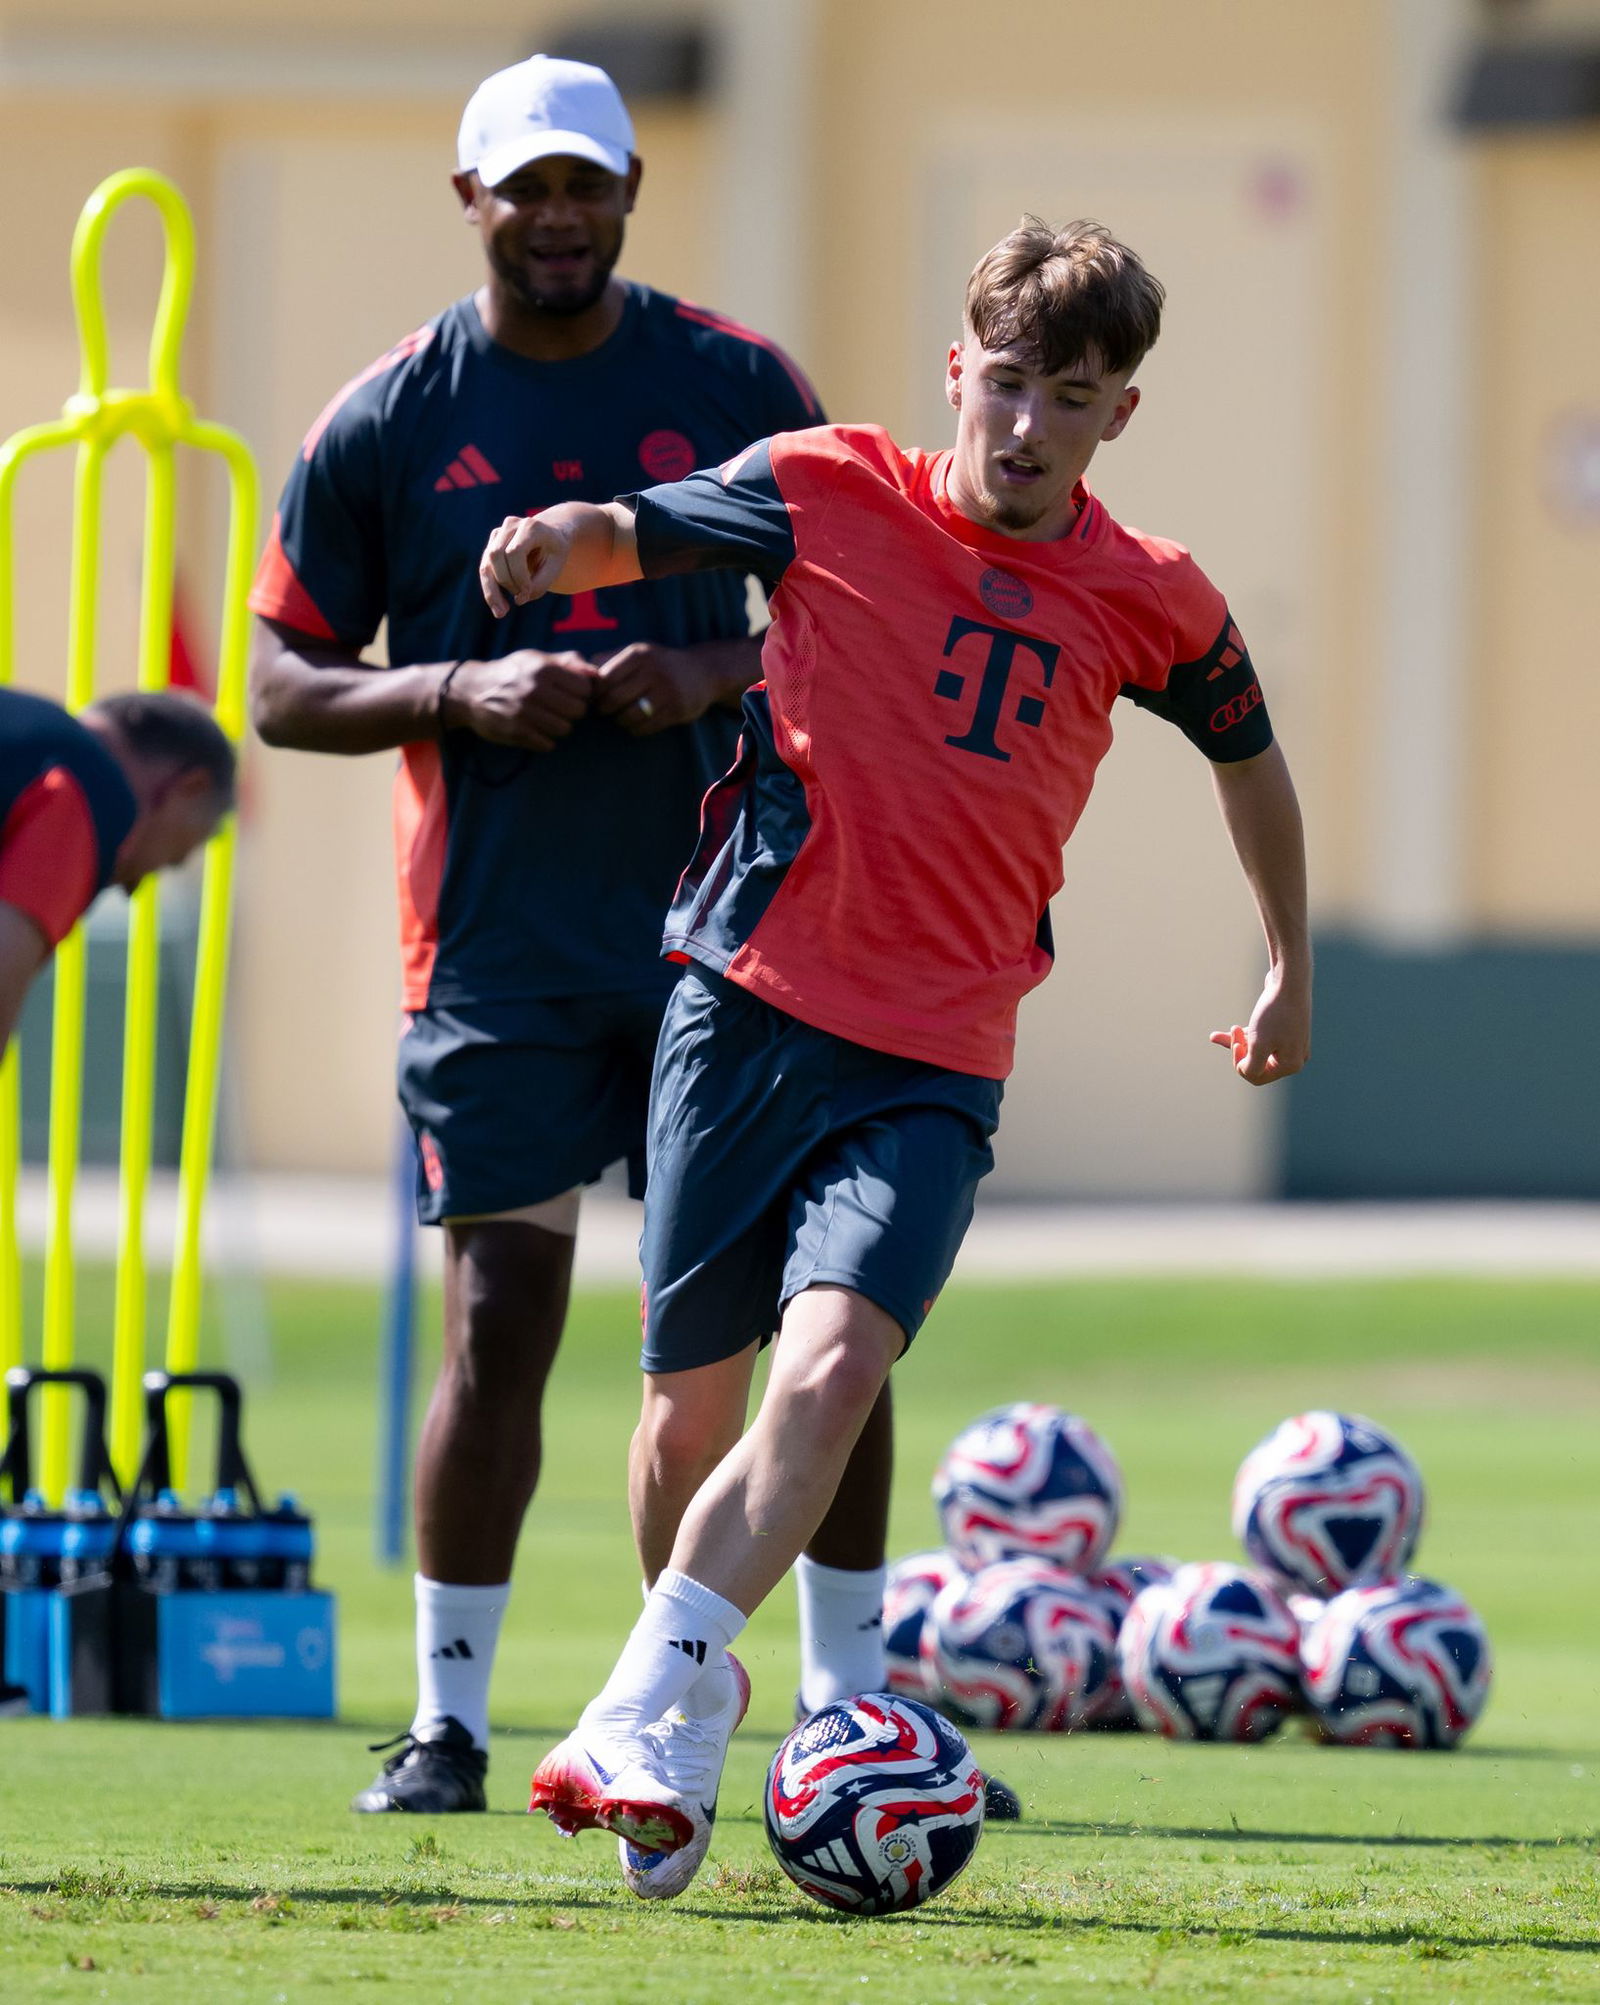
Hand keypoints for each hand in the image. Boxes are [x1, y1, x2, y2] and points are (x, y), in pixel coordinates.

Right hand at [444, 650, 594, 750]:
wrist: (472, 691)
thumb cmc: (512, 673)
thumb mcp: (537, 659)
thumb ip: (569, 662)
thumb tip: (597, 673)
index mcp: (543, 669)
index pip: (584, 689)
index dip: (581, 693)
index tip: (572, 694)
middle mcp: (534, 690)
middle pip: (578, 711)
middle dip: (573, 711)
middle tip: (561, 708)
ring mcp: (524, 712)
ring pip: (565, 729)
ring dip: (560, 726)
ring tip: (548, 719)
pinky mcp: (516, 732)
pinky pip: (547, 744)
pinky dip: (545, 740)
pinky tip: (536, 729)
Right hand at [481, 514, 571, 616]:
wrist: (551, 536)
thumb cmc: (555, 552)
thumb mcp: (556, 567)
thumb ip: (540, 583)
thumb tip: (519, 600)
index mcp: (531, 526)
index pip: (514, 551)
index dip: (518, 575)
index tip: (528, 592)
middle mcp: (511, 525)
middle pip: (496, 556)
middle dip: (507, 582)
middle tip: (521, 599)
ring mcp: (498, 534)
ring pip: (486, 564)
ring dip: (492, 591)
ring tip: (501, 613)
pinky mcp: (491, 546)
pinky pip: (485, 570)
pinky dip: (490, 590)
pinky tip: (498, 607)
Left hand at [591, 643, 727, 737]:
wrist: (703, 672)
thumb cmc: (660, 664)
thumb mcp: (638, 652)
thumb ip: (609, 659)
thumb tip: (583, 674)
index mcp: (639, 654)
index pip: (604, 678)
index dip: (595, 692)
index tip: (596, 697)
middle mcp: (653, 671)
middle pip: (614, 699)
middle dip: (604, 710)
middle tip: (604, 711)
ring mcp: (667, 692)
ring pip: (629, 716)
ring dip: (620, 721)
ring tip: (620, 717)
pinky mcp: (677, 711)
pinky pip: (645, 728)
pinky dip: (635, 729)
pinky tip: (636, 723)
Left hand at [1211, 971, 1310, 1086]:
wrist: (1289, 979)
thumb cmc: (1275, 1014)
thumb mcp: (1259, 1044)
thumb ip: (1251, 1066)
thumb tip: (1245, 1073)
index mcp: (1291, 1064)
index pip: (1257, 1076)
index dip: (1240, 1064)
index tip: (1235, 1044)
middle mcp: (1294, 1056)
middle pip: (1256, 1063)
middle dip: (1239, 1051)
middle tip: (1233, 1030)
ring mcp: (1290, 1042)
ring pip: (1256, 1049)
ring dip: (1236, 1043)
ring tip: (1216, 1035)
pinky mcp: (1283, 1028)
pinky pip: (1260, 1037)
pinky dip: (1243, 1035)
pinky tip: (1220, 1033)